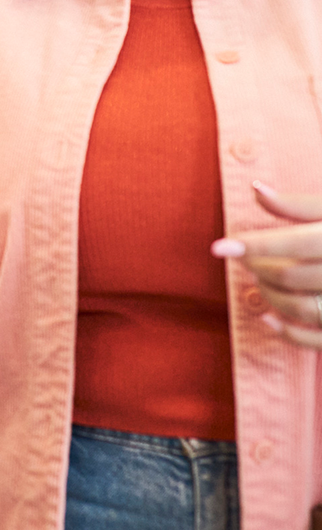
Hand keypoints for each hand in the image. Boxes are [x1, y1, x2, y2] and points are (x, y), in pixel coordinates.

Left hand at [212, 182, 321, 348]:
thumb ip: (298, 204)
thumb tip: (255, 189)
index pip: (294, 243)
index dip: (254, 245)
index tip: (219, 246)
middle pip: (292, 276)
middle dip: (259, 268)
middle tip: (243, 259)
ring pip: (303, 307)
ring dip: (270, 298)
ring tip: (255, 283)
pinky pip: (320, 340)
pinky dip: (290, 334)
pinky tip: (267, 319)